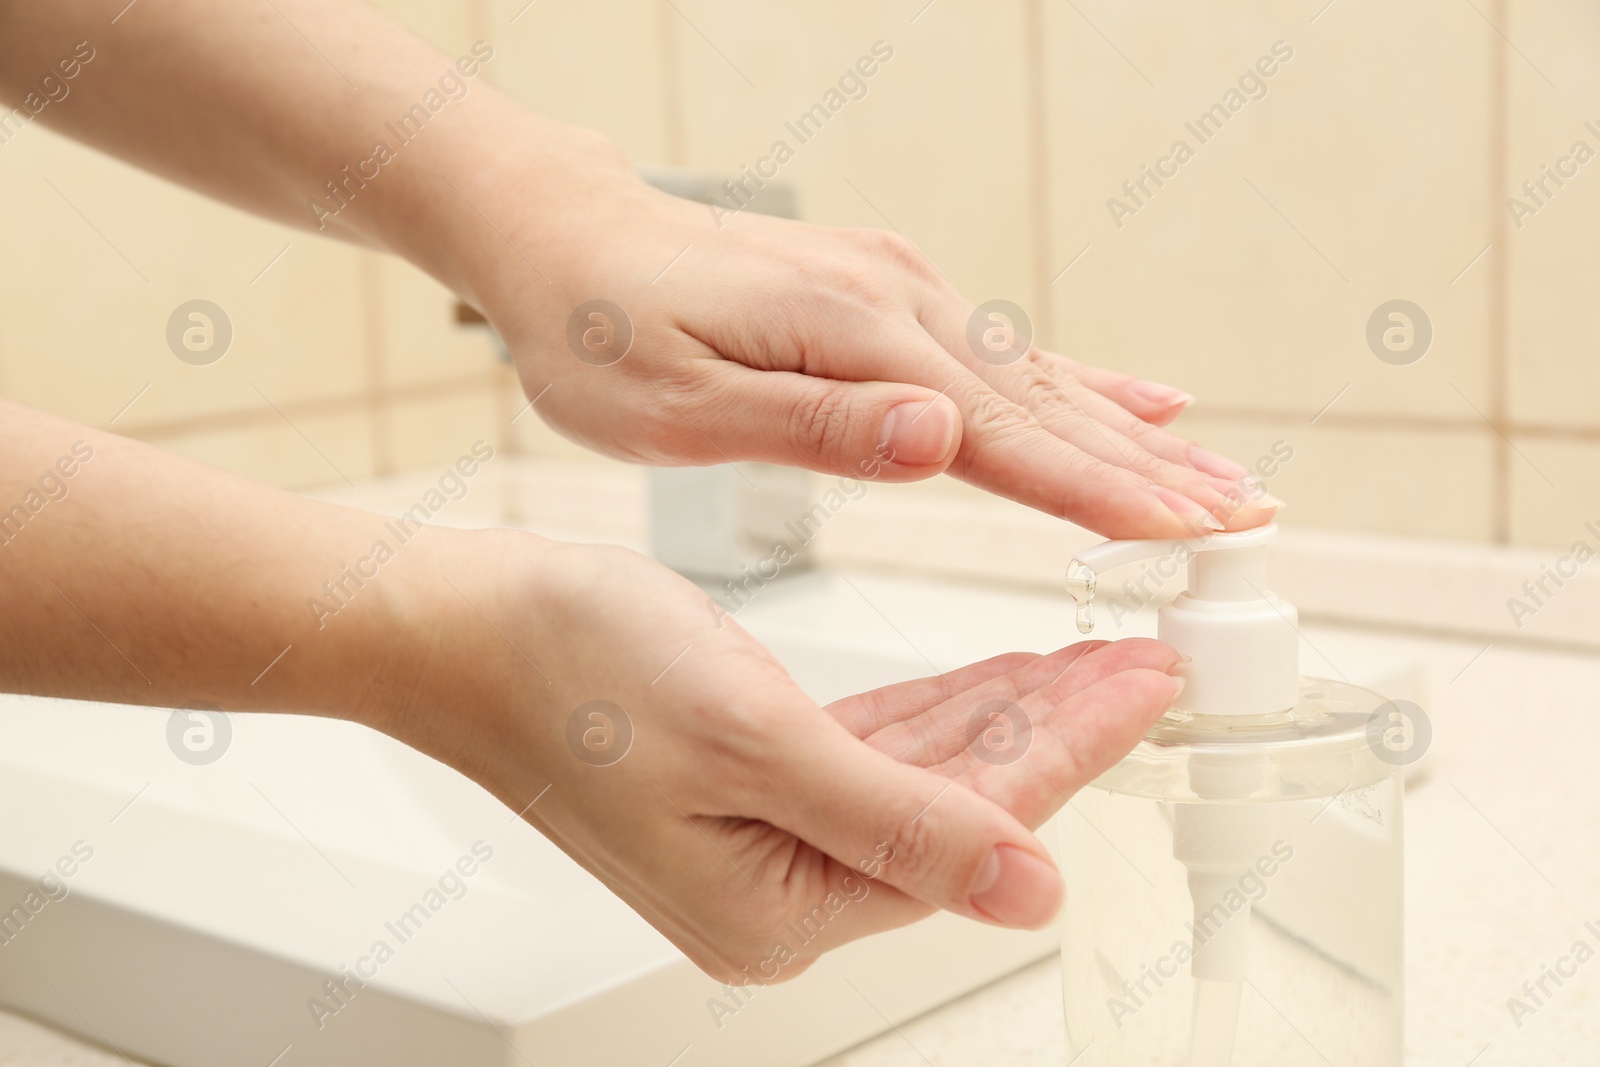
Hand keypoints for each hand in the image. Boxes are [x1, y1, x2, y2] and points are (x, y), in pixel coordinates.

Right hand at [386, 530, 1183, 980]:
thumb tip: (1031, 894)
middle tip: (1141, 660)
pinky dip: (938, 710)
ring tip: (1091, 661)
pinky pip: (871, 750)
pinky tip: (993, 680)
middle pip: (960, 806)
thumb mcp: (754, 744)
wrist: (457, 627)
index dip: (1074, 751)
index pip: (972, 827)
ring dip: (1005, 714)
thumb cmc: (570, 672)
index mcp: (780, 907)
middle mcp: (777, 889)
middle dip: (1056, 730)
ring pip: (924, 773)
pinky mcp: (746, 783)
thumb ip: (902, 823)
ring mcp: (760, 837)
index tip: (1149, 686)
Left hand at [448, 129, 1279, 539]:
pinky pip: (1005, 346)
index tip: (1189, 534)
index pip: (1002, 436)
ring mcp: (898, 289)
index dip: (1101, 492)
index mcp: (852, 338)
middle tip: (1252, 518)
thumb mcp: (675, 406)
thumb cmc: (598, 333)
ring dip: (1134, 432)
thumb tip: (941, 436)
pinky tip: (1134, 396)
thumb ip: (812, 427)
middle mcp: (896, 302)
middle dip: (1152, 469)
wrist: (564, 237)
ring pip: (1041, 376)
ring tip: (1220, 474)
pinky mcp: (886, 292)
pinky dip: (1080, 380)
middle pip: (1047, 404)